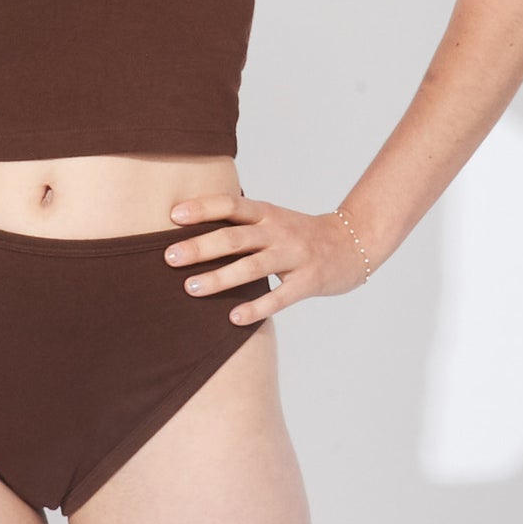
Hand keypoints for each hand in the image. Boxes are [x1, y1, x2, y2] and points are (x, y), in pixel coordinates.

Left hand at [163, 192, 373, 322]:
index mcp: (267, 213)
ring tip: (191, 288)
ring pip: (253, 267)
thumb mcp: (273, 219)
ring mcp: (294, 257)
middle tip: (169, 257)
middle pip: (235, 238)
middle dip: (200, 247)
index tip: (173, 216)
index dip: (203, 208)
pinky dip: (255, 308)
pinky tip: (233, 318)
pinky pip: (279, 298)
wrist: (353, 244)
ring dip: (220, 278)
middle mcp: (279, 232)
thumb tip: (189, 232)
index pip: (231, 205)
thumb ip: (240, 224)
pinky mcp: (307, 282)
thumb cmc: (300, 235)